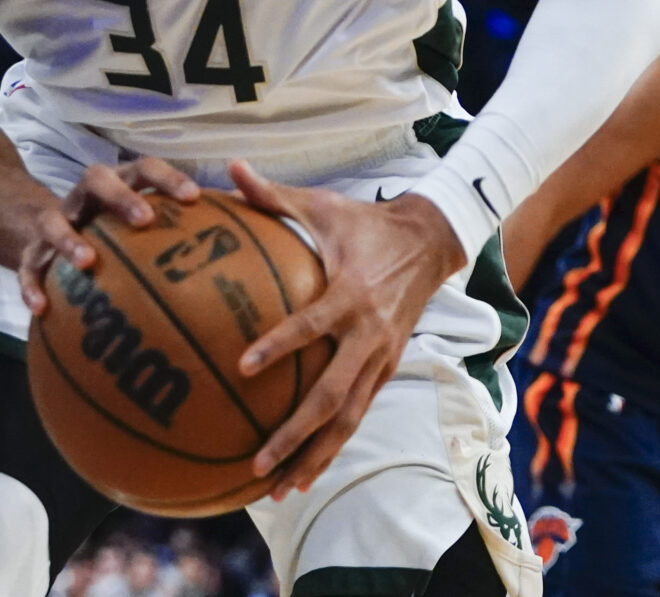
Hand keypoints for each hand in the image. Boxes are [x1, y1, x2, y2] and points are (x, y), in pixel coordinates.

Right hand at [18, 157, 200, 314]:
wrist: (43, 231)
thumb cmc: (113, 230)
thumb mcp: (143, 221)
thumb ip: (186, 227)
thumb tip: (248, 234)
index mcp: (119, 184)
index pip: (144, 169)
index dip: (167, 178)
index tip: (194, 198)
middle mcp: (85, 198)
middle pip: (96, 179)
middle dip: (121, 196)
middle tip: (145, 219)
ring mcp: (55, 222)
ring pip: (55, 221)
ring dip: (71, 239)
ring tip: (88, 262)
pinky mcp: (31, 253)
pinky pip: (27, 267)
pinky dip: (31, 285)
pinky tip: (41, 310)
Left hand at [230, 162, 466, 499]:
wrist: (431, 242)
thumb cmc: (364, 223)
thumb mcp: (323, 205)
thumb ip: (272, 194)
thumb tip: (228, 169)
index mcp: (350, 295)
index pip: (311, 325)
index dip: (280, 345)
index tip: (244, 366)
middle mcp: (368, 336)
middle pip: (332, 397)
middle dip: (295, 434)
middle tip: (257, 461)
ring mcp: (382, 359)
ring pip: (348, 420)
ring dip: (313, 457)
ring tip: (277, 490)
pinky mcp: (386, 371)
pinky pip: (357, 417)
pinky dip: (330, 447)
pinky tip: (302, 474)